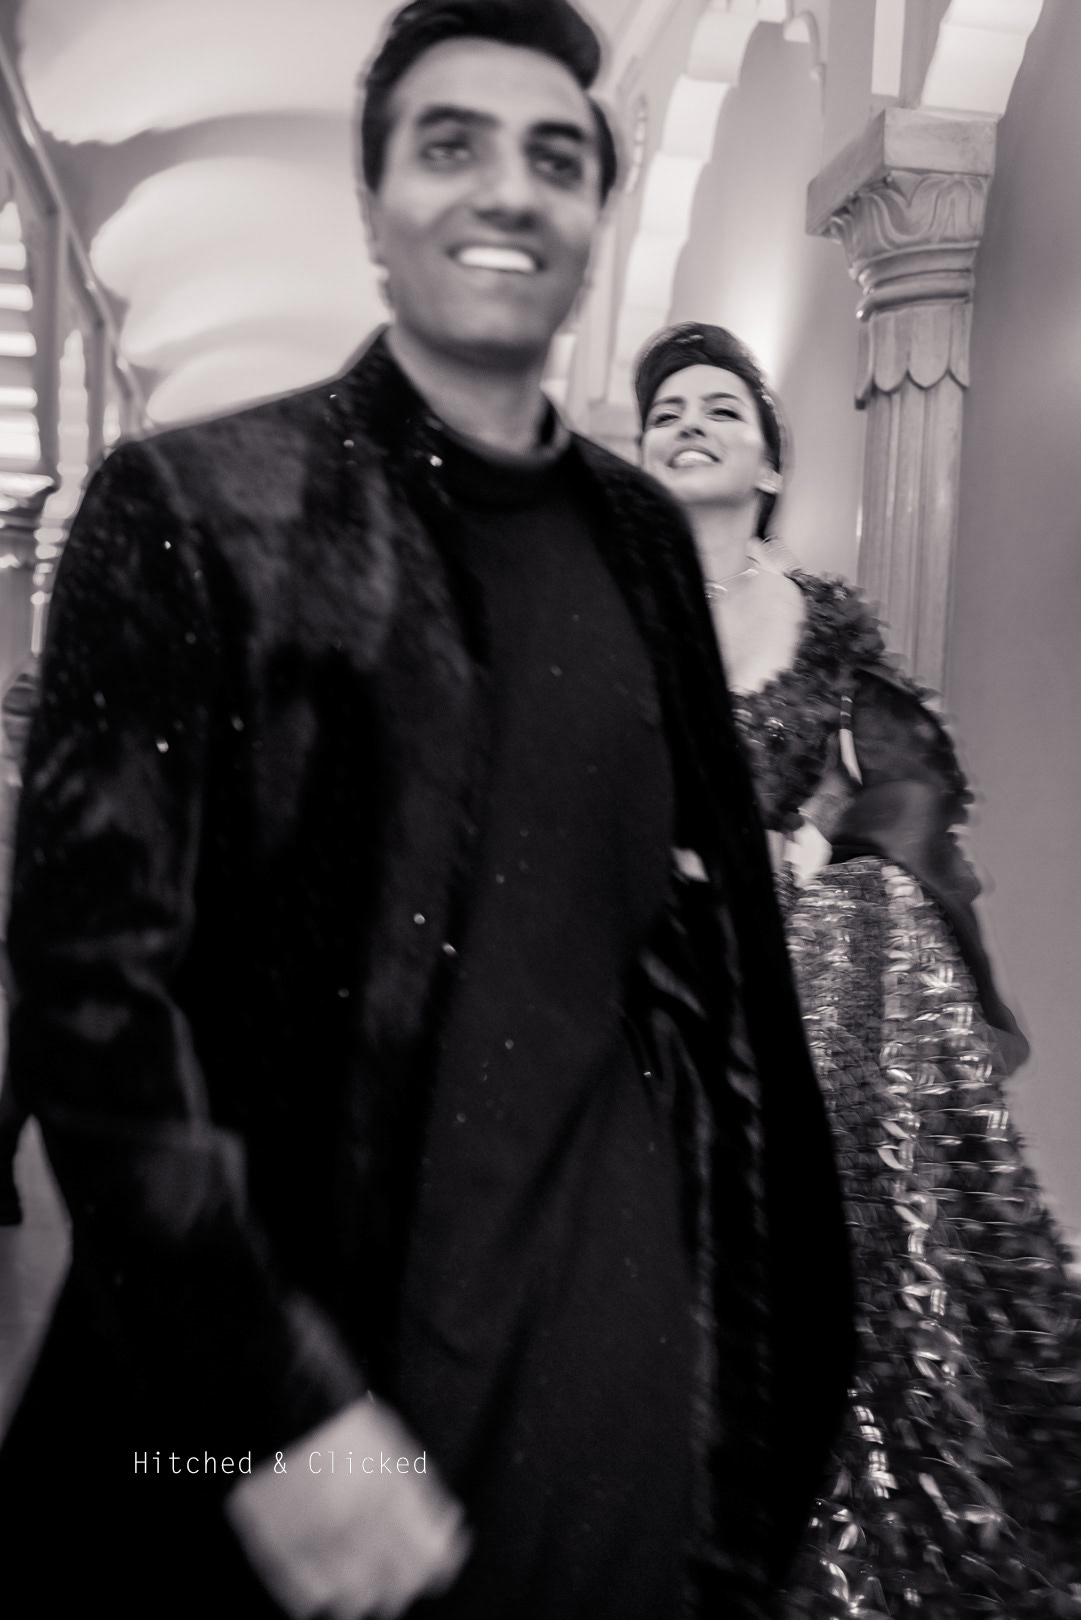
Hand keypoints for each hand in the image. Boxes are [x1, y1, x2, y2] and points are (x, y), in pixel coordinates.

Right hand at [225, 1396, 470, 1618]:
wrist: (284, 1407)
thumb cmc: (343, 1424)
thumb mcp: (396, 1447)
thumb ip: (424, 1492)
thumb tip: (449, 1525)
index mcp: (388, 1497)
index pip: (430, 1558)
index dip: (441, 1562)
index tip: (441, 1559)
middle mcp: (352, 1526)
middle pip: (396, 1589)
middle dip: (404, 1583)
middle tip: (400, 1571)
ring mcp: (312, 1543)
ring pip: (352, 1602)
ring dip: (364, 1594)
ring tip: (362, 1576)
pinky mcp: (275, 1552)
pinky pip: (305, 1598)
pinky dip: (320, 1594)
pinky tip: (325, 1575)